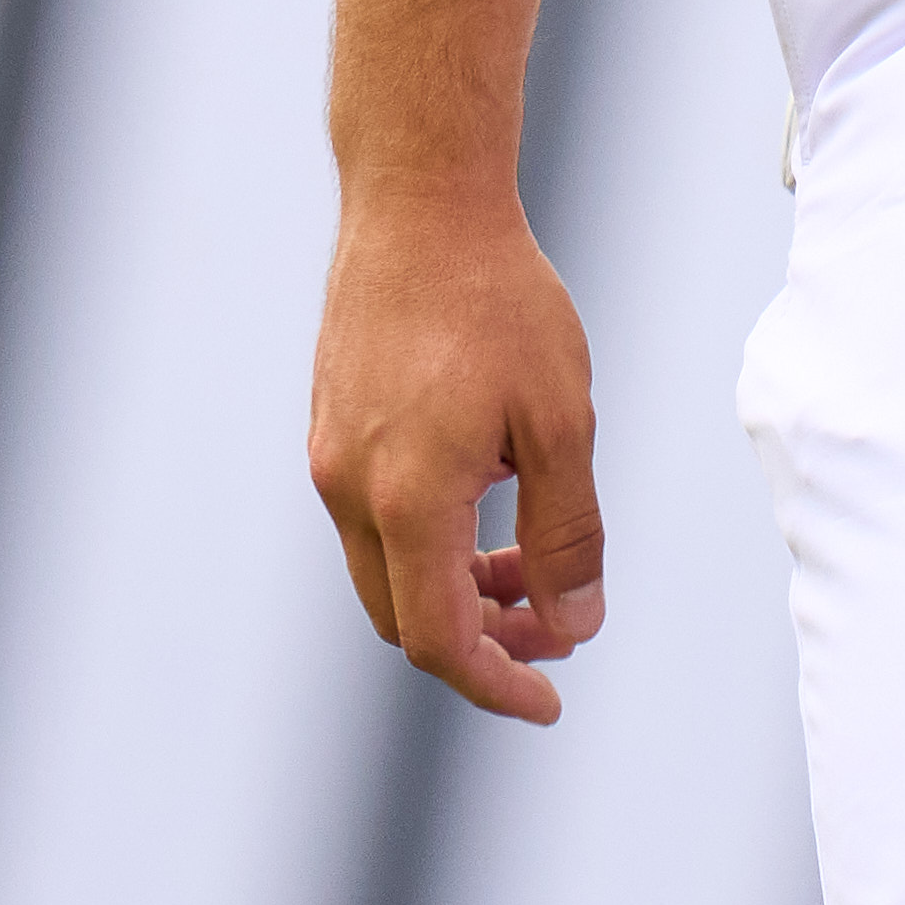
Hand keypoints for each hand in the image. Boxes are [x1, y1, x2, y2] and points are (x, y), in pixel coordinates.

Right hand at [308, 190, 606, 719]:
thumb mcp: (562, 421)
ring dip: (456, 590)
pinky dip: (430, 542)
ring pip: (387, 571)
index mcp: (407, 498)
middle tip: (557, 627)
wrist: (420, 203)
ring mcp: (330, 458)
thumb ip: (567, 534)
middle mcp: (349, 489)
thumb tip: (574, 624)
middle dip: (482, 642)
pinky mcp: (331, 428)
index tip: (550, 701)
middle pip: (405, 619)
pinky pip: (375, 520)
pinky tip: (491, 499)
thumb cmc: (499, 301)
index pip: (440, 640)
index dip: (497, 684)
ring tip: (530, 568)